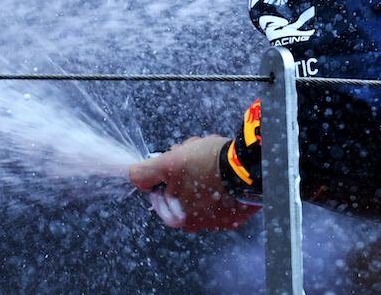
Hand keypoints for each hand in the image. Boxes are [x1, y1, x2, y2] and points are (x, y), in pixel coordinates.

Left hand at [129, 134, 259, 232]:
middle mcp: (198, 225)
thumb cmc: (208, 165)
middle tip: (194, 154)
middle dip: (184, 172)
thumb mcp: (169, 162)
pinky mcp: (238, 214)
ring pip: (202, 195)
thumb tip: (131, 176)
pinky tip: (226, 171)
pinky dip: (222, 185)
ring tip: (213, 158)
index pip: (159, 193)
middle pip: (181, 194)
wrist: (249, 165)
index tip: (175, 159)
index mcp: (178, 218)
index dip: (164, 173)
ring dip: (203, 177)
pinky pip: (223, 198)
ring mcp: (220, 221)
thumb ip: (144, 172)